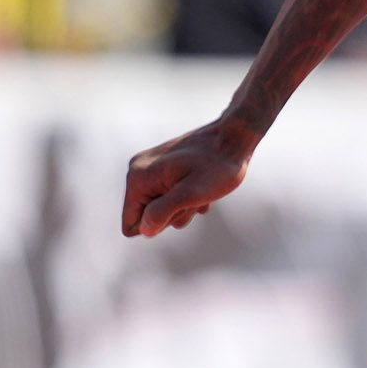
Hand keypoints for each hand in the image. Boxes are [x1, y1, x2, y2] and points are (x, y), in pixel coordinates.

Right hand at [121, 117, 253, 237]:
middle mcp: (138, 170)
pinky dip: (188, 196)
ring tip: (202, 190)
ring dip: (183, 206)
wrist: (235, 137)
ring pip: (161, 207)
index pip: (131, 224)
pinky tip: (205, 185)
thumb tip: (143, 230)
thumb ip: (162, 212)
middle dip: (173, 213)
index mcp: (138, 178)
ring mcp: (152, 167)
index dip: (158, 224)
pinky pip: (170, 195)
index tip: (179, 206)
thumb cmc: (217, 166)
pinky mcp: (165, 167)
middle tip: (194, 198)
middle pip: (147, 216)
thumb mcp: (190, 194)